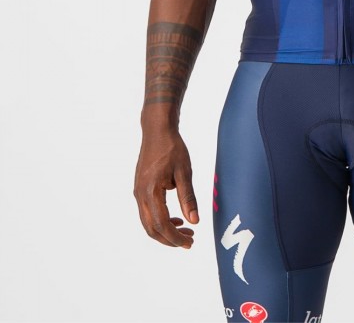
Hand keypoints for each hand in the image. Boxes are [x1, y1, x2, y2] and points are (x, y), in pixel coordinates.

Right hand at [134, 128, 198, 247]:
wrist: (157, 131)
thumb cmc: (172, 148)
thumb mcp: (184, 172)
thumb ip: (188, 198)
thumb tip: (195, 221)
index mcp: (150, 192)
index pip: (162, 224)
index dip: (175, 238)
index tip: (189, 243)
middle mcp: (140, 195)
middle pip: (152, 228)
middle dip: (170, 239)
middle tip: (189, 241)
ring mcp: (137, 192)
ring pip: (148, 222)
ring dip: (165, 230)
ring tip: (186, 231)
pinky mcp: (140, 189)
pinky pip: (147, 212)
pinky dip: (160, 220)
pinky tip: (176, 218)